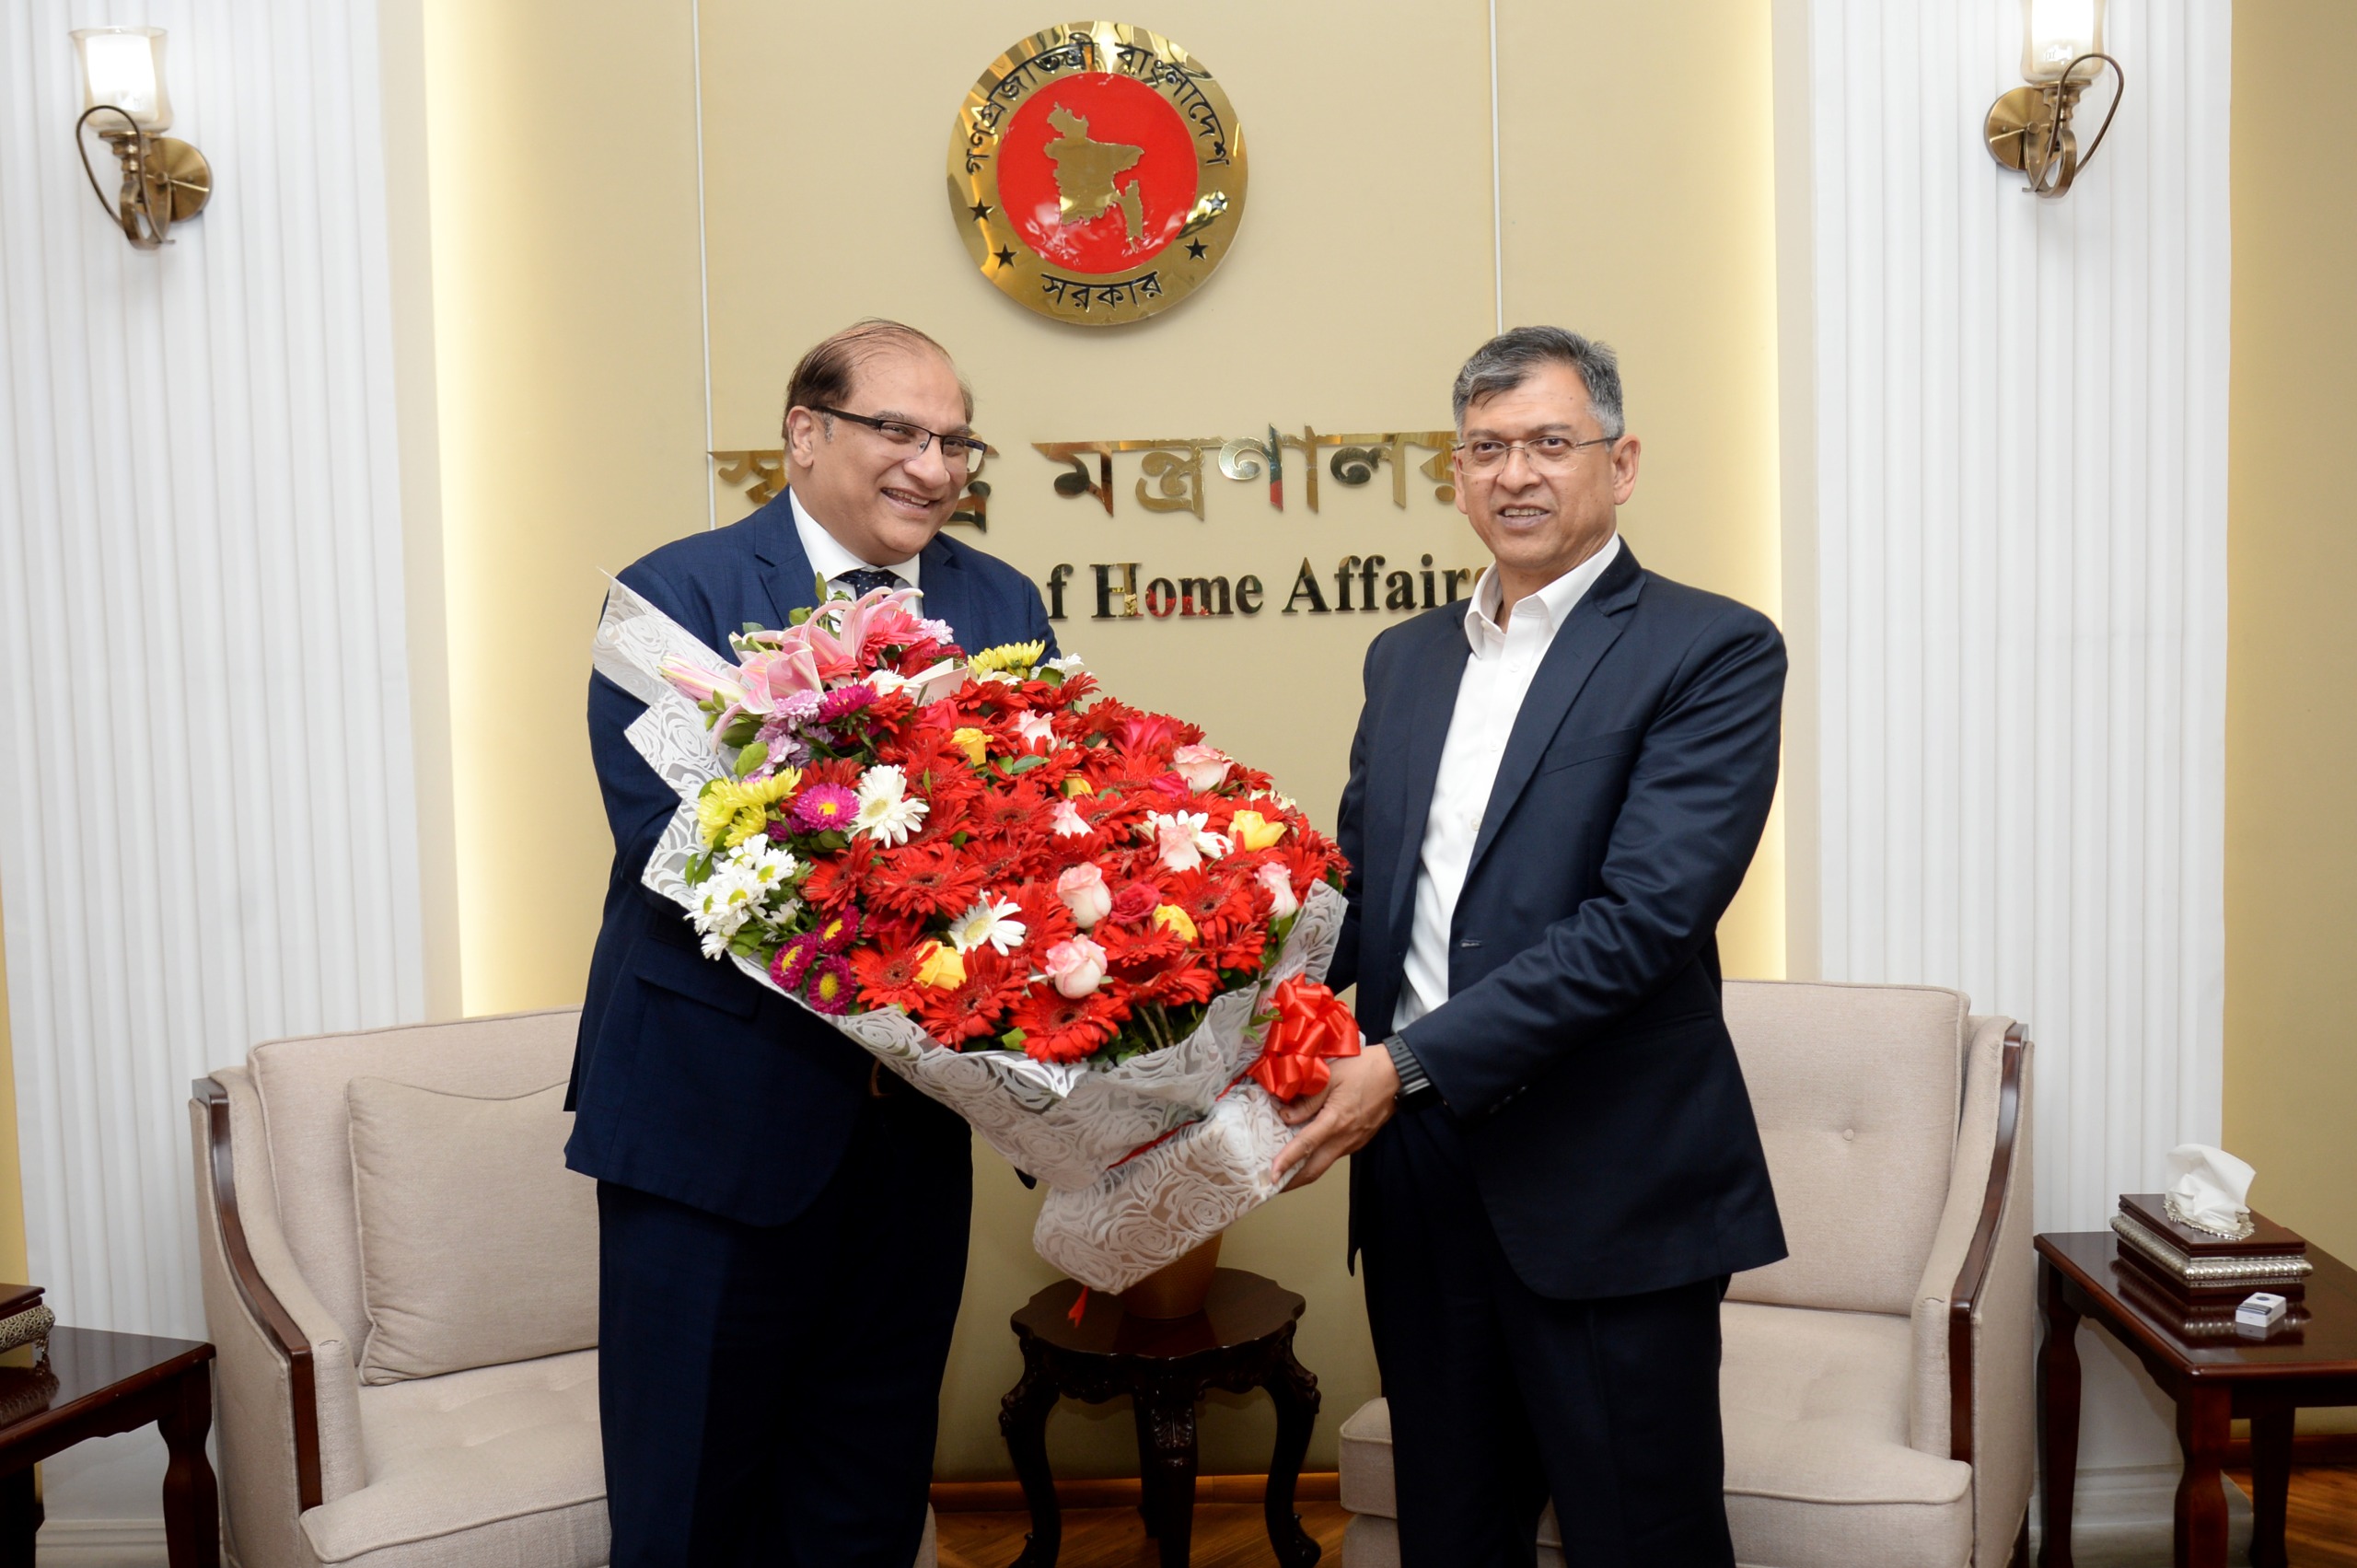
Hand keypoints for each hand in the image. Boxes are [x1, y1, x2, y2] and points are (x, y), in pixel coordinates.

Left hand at [1270, 1046, 1398, 1189]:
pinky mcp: (1359, 1141)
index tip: (1271, 1176)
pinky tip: (1307, 1154)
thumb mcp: (1330, 1077)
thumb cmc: (1363, 1069)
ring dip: (1303, 1172)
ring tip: (1284, 1172)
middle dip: (1291, 1182)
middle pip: (1314, 1170)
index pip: (1305, 1146)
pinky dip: (1317, 1159)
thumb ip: (1308, 1100)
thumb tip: (1286, 1116)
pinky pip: (1334, 1154)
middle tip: (1271, 1186)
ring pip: (1324, 1164)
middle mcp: (1344, 1137)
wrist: (1396, 1073)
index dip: (1286, 1162)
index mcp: (1335, 1120)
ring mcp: (1353, 1142)